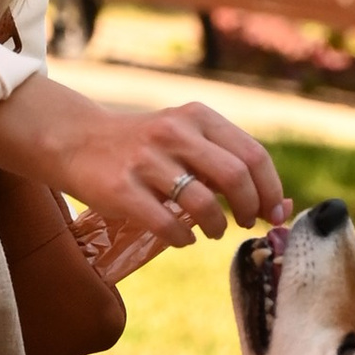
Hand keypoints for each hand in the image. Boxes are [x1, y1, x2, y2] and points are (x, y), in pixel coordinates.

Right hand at [0, 75, 281, 259]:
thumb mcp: (184, 137)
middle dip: (249, 208)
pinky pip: (168, 224)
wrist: (76, 141)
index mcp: (197, 117)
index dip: (270, 190)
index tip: (273, 213)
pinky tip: (183, 237)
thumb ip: (225, 162)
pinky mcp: (122, 189)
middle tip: (245, 223)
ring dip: (216, 226)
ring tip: (212, 232)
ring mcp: (147, 160)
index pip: (252, 155)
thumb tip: (278, 206)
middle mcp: (174, 133)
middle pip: (235, 176)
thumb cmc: (143, 147)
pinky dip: (184, 238)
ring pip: (203, 202)